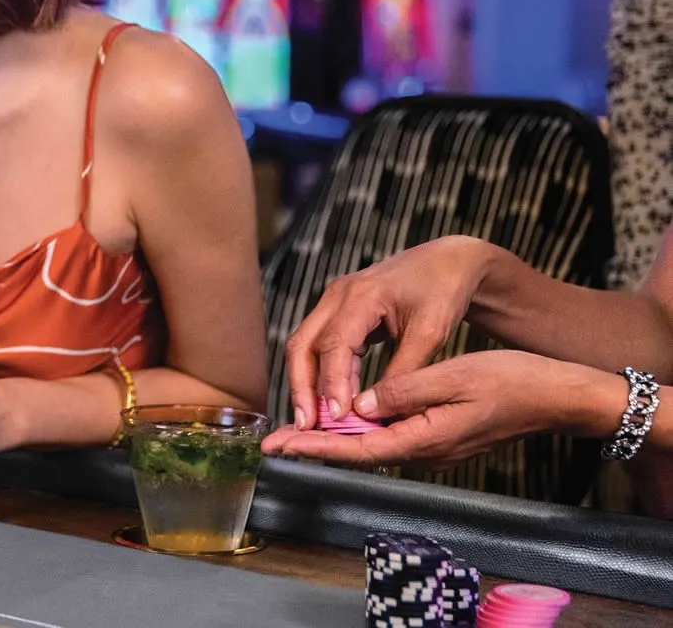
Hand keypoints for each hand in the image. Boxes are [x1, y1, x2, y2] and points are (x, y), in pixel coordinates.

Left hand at [262, 350, 603, 468]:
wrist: (557, 395)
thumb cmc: (511, 381)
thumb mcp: (452, 377)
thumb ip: (403, 392)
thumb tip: (357, 408)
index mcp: (424, 438)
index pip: (356, 449)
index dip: (315, 447)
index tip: (280, 445)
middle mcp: (424, 449)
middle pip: (357, 452)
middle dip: (314, 446)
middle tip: (272, 442)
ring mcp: (432, 445)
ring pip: (371, 444)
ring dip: (334, 439)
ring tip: (295, 431)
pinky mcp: (438, 435)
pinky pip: (389, 435)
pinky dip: (360, 429)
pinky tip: (343, 419)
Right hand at [284, 236, 492, 428]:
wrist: (447, 261)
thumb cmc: (443, 291)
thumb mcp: (431, 333)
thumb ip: (404, 370)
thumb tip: (379, 409)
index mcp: (362, 295)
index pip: (334, 344)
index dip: (332, 382)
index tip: (338, 416)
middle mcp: (338, 295)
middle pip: (302, 344)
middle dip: (300, 387)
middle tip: (305, 425)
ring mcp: (333, 300)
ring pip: (304, 345)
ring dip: (305, 383)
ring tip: (310, 420)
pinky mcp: (337, 310)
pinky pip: (318, 344)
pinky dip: (319, 373)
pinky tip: (327, 400)